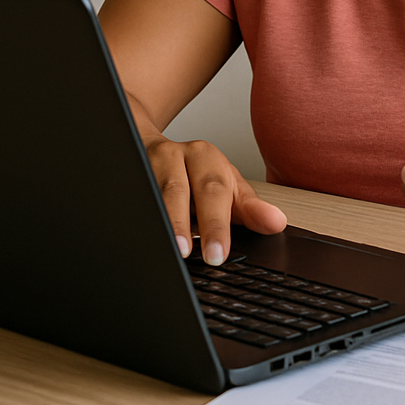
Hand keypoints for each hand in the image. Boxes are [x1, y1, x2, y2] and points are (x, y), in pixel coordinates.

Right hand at [142, 132, 286, 265]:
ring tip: (173, 249)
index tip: (219, 254)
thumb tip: (276, 222)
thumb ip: (250, 209)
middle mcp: (174, 156)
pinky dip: (138, 218)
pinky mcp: (127, 175)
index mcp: (204, 157)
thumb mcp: (228, 189)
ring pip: (150, 192)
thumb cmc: (197, 176)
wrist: (155, 149)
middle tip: (196, 256)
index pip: (213, 190)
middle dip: (185, 225)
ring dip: (162, 222)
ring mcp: (146, 164)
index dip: (216, 224)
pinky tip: (144, 237)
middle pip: (178, 190)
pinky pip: (132, 197)